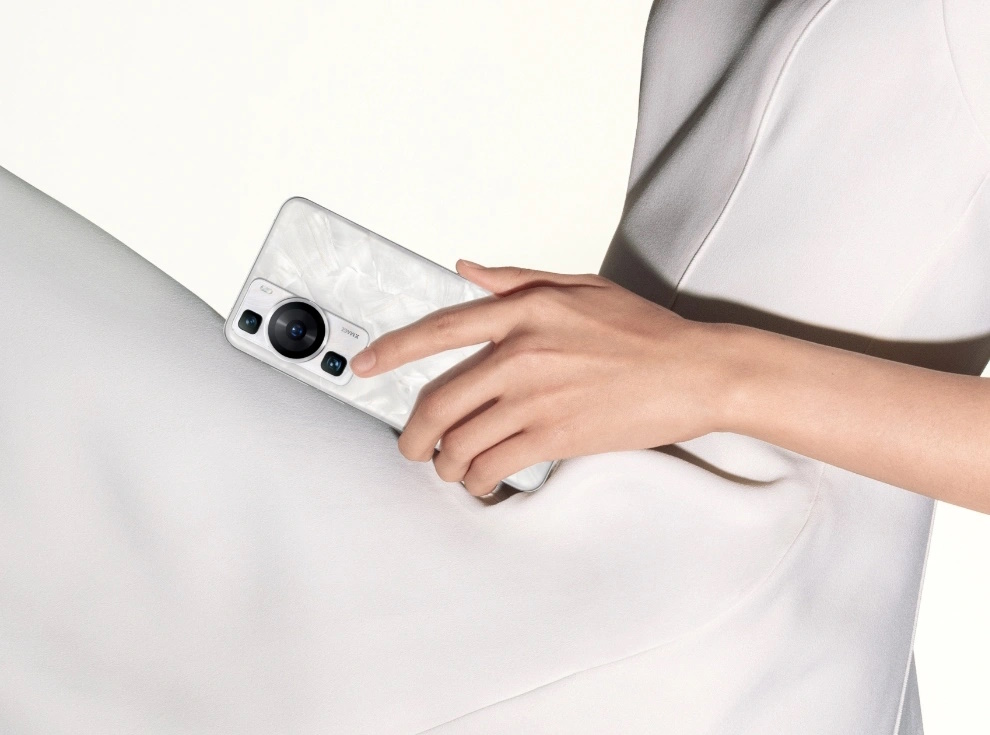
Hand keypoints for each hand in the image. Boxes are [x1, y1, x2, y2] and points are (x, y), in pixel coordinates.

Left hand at [349, 261, 728, 494]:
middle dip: (413, 433)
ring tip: (450, 467)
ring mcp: (536, 397)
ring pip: (460, 440)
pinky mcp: (555, 436)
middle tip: (411, 446)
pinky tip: (482, 480)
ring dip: (445, 463)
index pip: (438, 330)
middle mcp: (520, 353)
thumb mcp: (579, 286)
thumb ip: (516, 279)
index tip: (363, 366)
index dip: (392, 351)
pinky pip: (492, 465)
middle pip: (438, 400)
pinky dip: (477, 480)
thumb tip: (465, 269)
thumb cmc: (643, 331)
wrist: (694, 372)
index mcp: (523, 311)